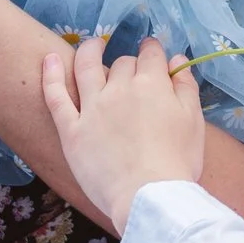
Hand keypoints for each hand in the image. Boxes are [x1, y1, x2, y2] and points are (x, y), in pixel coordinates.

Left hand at [38, 36, 205, 233]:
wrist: (148, 196)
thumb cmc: (177, 163)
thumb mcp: (194, 121)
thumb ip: (186, 86)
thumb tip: (176, 59)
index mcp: (152, 85)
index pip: (151, 54)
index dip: (153, 51)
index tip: (153, 53)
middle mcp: (120, 88)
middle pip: (122, 64)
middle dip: (129, 64)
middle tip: (132, 74)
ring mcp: (92, 107)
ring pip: (86, 67)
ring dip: (89, 51)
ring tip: (92, 46)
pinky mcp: (72, 130)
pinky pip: (56, 96)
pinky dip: (50, 75)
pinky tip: (49, 59)